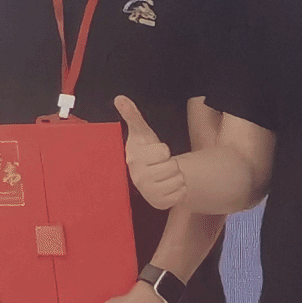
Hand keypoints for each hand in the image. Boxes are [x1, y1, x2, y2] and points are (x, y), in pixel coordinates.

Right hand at [113, 96, 182, 210]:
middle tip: (160, 164)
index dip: (163, 150)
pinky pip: (181, 194)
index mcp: (135, 159)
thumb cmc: (145, 150)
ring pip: (179, 181)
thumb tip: (120, 98)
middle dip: (171, 163)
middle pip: (173, 166)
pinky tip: (169, 186)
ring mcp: (149, 192)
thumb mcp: (141, 133)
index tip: (155, 152)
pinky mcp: (160, 204)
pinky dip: (180, 190)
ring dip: (176, 176)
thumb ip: (132, 115)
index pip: (164, 151)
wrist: (148, 174)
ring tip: (165, 175)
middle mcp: (139, 178)